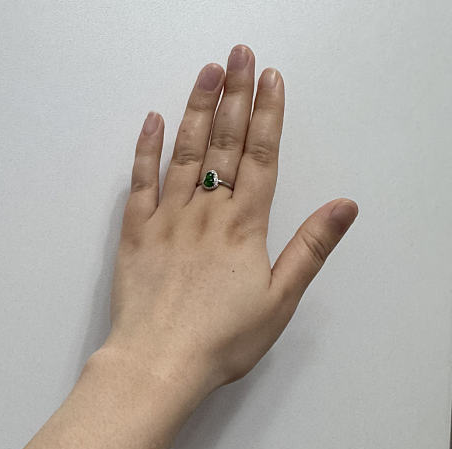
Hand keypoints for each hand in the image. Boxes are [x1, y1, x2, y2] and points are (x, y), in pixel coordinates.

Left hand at [103, 44, 357, 396]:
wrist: (159, 362)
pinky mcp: (136, 234)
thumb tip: (343, 205)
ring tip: (207, 71)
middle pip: (224, 144)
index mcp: (243, 227)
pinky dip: (147, 149)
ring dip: (197, 109)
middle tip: (240, 53)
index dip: (267, 115)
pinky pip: (140, 182)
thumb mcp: (280, 300)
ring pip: (185, 153)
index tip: (271, 79)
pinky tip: (154, 121)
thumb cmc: (222, 339)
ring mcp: (167, 219)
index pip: (260, 157)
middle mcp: (206, 212)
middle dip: (235, 96)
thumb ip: (310, 248)